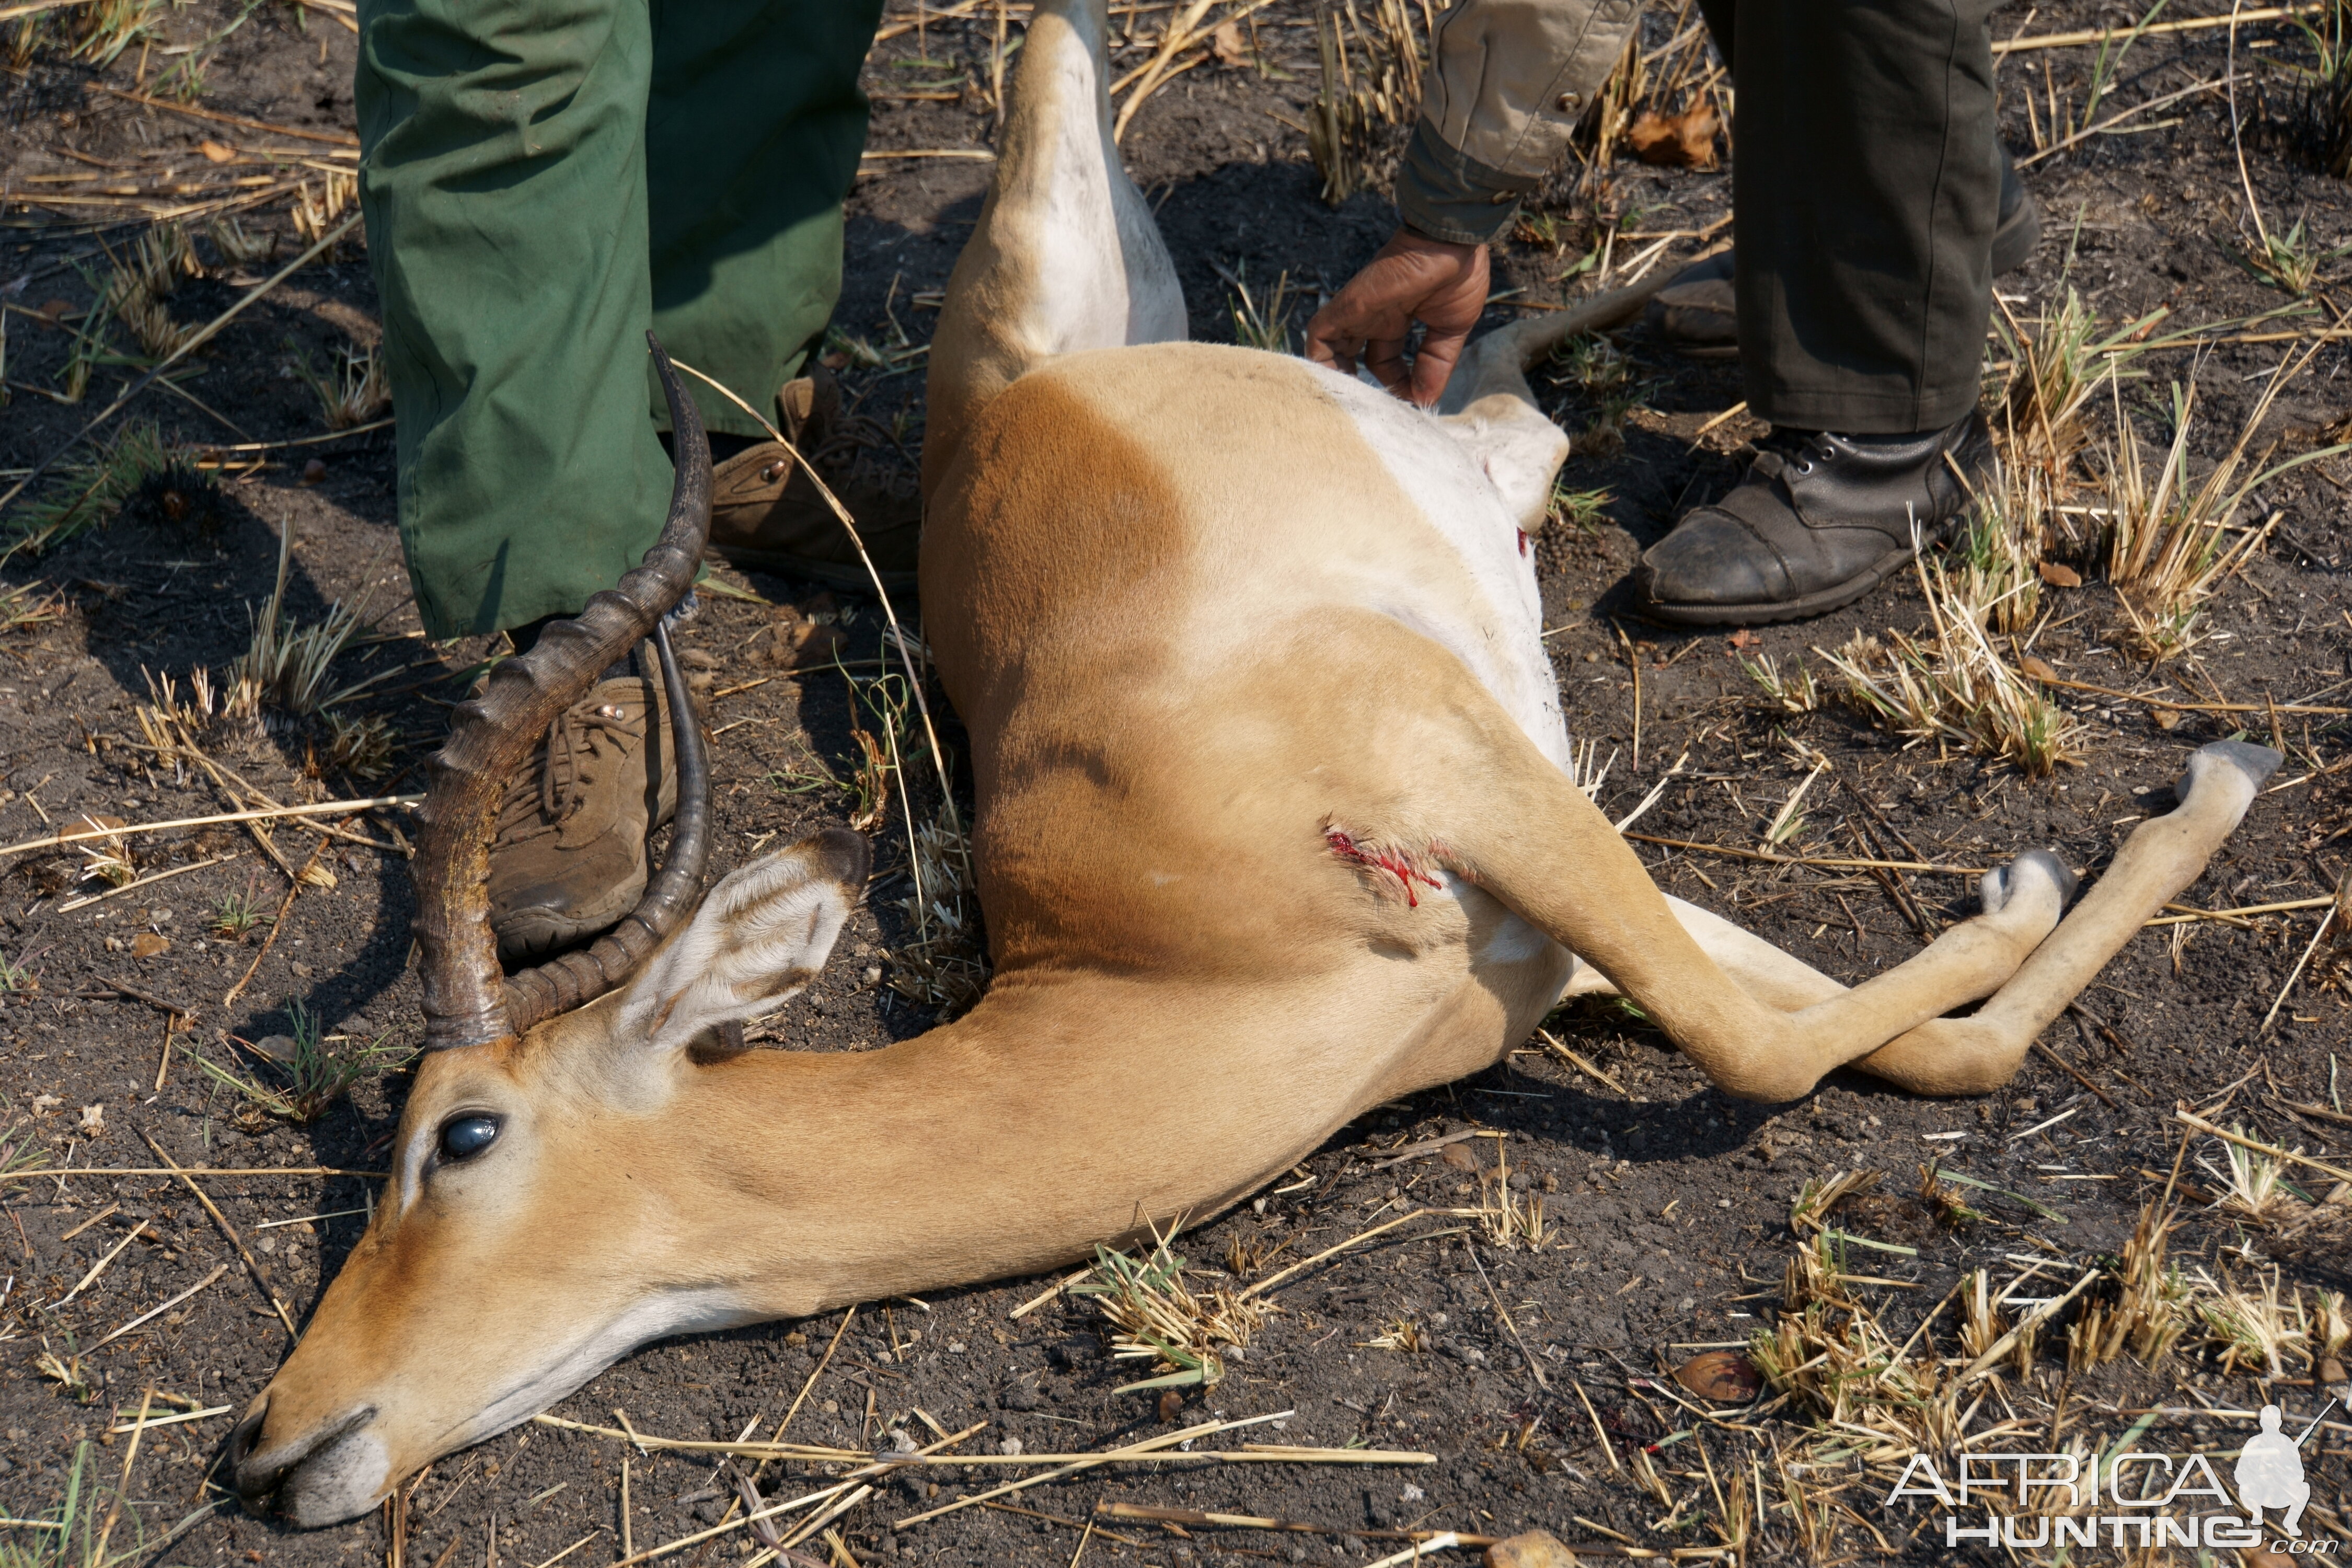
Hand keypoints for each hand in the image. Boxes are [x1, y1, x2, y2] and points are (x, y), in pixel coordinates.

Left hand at [1303, 228, 1488, 406]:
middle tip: (1377, 411)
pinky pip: (1318, 339)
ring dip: (1337, 380)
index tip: (1411, 403)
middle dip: (1362, 387)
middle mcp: (1373, 317)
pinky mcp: (1347, 306)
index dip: (1394, 385)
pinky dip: (1320, 364)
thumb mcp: (1450, 329)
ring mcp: (1358, 311)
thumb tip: (1426, 400)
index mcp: (1397, 318)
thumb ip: (1435, 364)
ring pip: (1330, 351)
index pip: (1383, 360)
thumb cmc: (1458, 275)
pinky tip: (1335, 386)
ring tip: (1352, 407)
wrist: (1452, 243)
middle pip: (1353, 358)